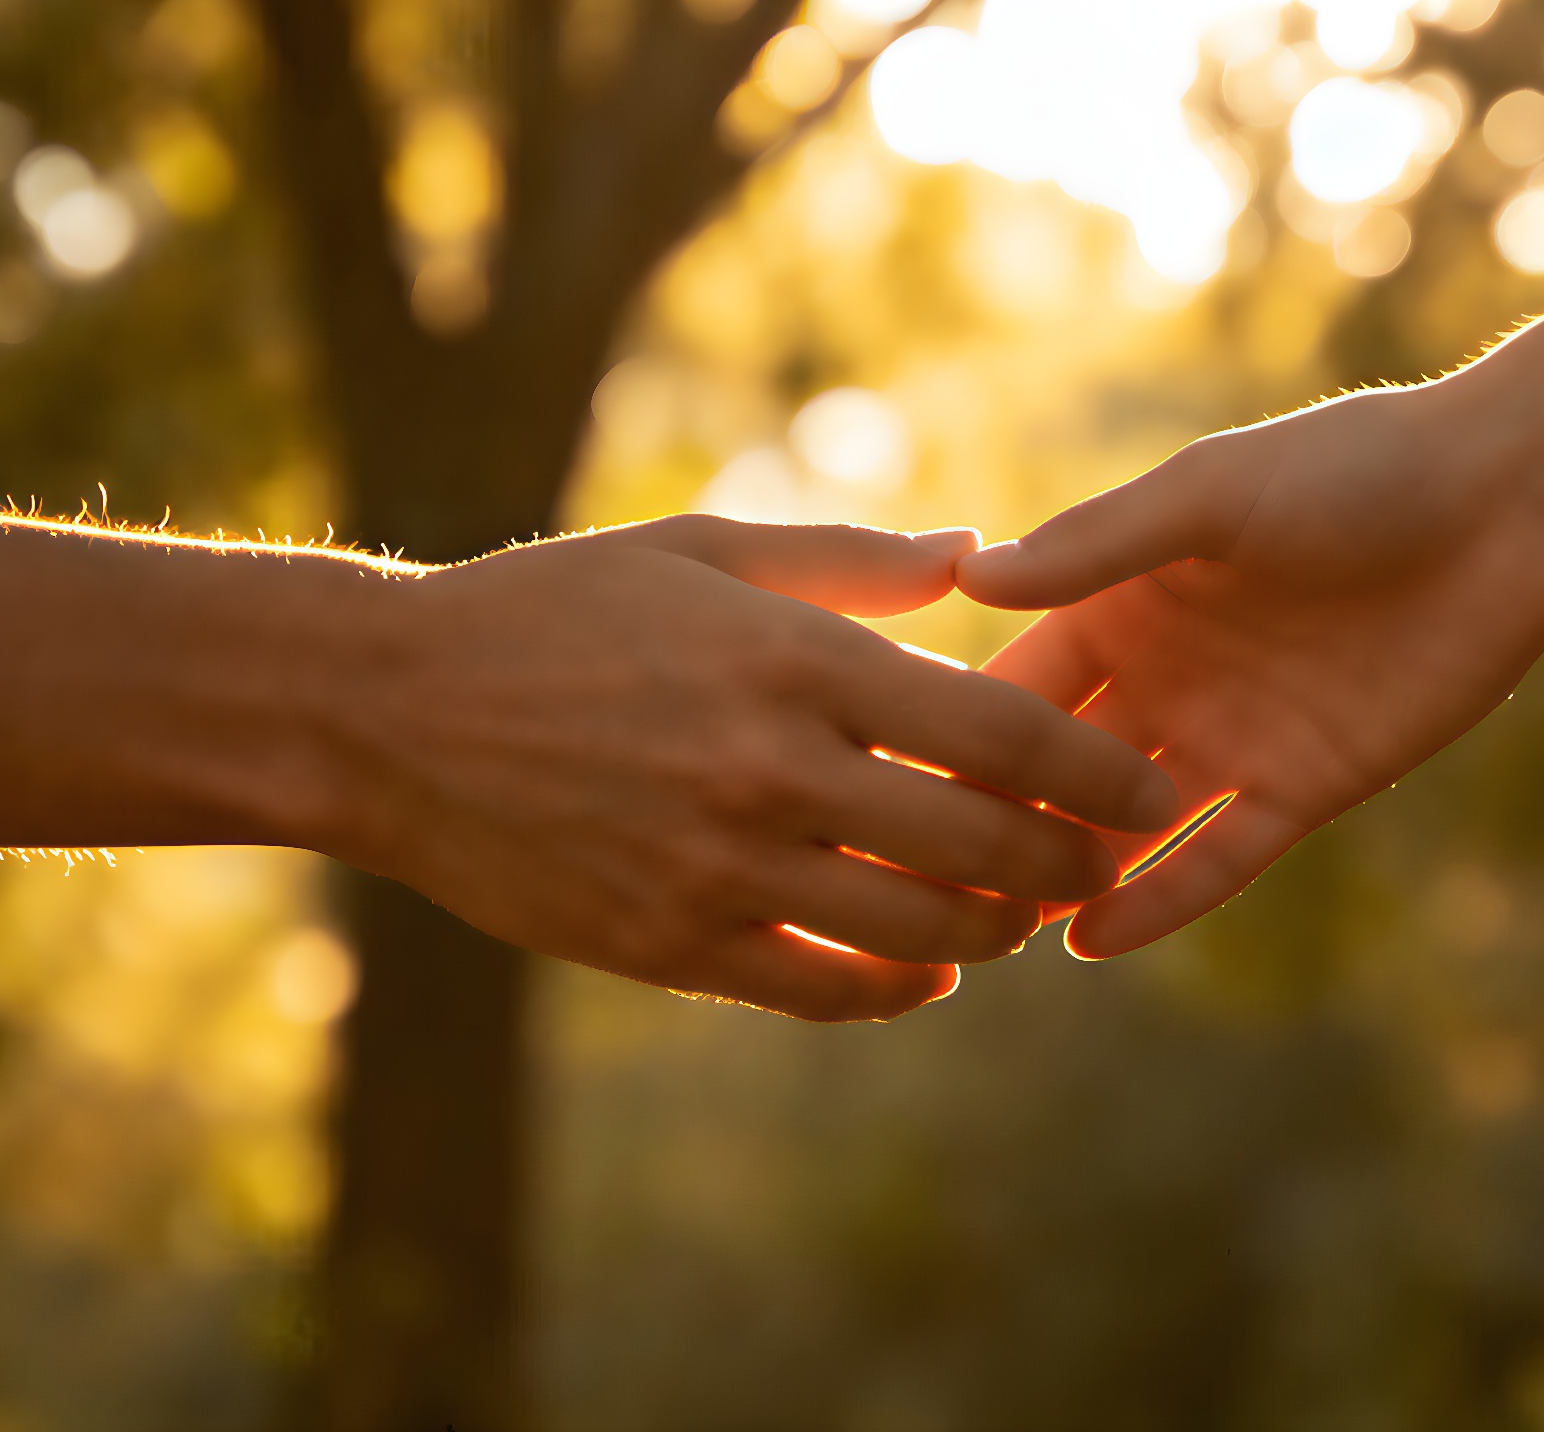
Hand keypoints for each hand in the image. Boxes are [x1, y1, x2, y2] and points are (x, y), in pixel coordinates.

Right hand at [328, 515, 1179, 1020]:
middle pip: (979, 843)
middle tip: (1105, 860)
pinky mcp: (668, 946)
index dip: (1097, 770)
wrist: (392, 714)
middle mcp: (769, 770)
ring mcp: (718, 868)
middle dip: (1067, 861)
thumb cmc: (557, 611)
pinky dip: (899, 990)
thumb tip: (982, 558)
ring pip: (917, 930)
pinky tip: (929, 973)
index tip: (1152, 787)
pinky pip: (824, 992)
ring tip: (1020, 913)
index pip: (998, 730)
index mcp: (791, 660)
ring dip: (995, 930)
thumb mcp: (701, 550)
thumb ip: (850, 564)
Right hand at [955, 385, 1543, 958]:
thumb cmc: (1354, 469)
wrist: (1504, 503)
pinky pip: (1220, 856)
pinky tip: (1092, 942)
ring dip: (1068, 873)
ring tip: (995, 931)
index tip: (879, 790)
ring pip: (1130, 825)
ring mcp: (1233, 737)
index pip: (1017, 682)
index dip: (956, 735)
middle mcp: (1166, 676)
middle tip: (925, 889)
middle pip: (1060, 766)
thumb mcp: (1210, 496)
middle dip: (1002, 824)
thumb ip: (1097, 547)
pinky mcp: (1307, 785)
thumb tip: (971, 582)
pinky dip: (1162, 899)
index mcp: (1126, 598)